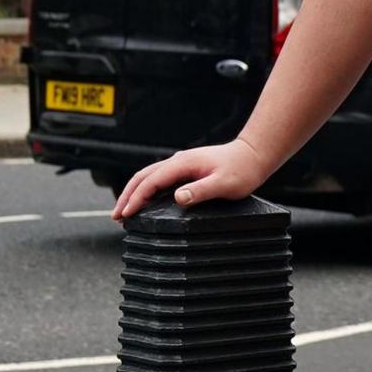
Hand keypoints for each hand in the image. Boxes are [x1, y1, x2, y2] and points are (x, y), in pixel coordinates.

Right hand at [110, 137, 275, 221]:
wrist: (254, 155)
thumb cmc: (242, 170)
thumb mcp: (224, 184)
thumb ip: (201, 190)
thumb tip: (178, 197)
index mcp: (183, 164)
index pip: (151, 181)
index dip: (136, 198)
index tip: (126, 214)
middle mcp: (178, 161)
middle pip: (143, 177)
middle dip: (127, 196)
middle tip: (116, 216)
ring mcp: (181, 164)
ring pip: (148, 176)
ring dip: (134, 192)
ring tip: (124, 210)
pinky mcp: (186, 169)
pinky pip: (158, 178)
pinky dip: (146, 189)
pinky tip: (145, 201)